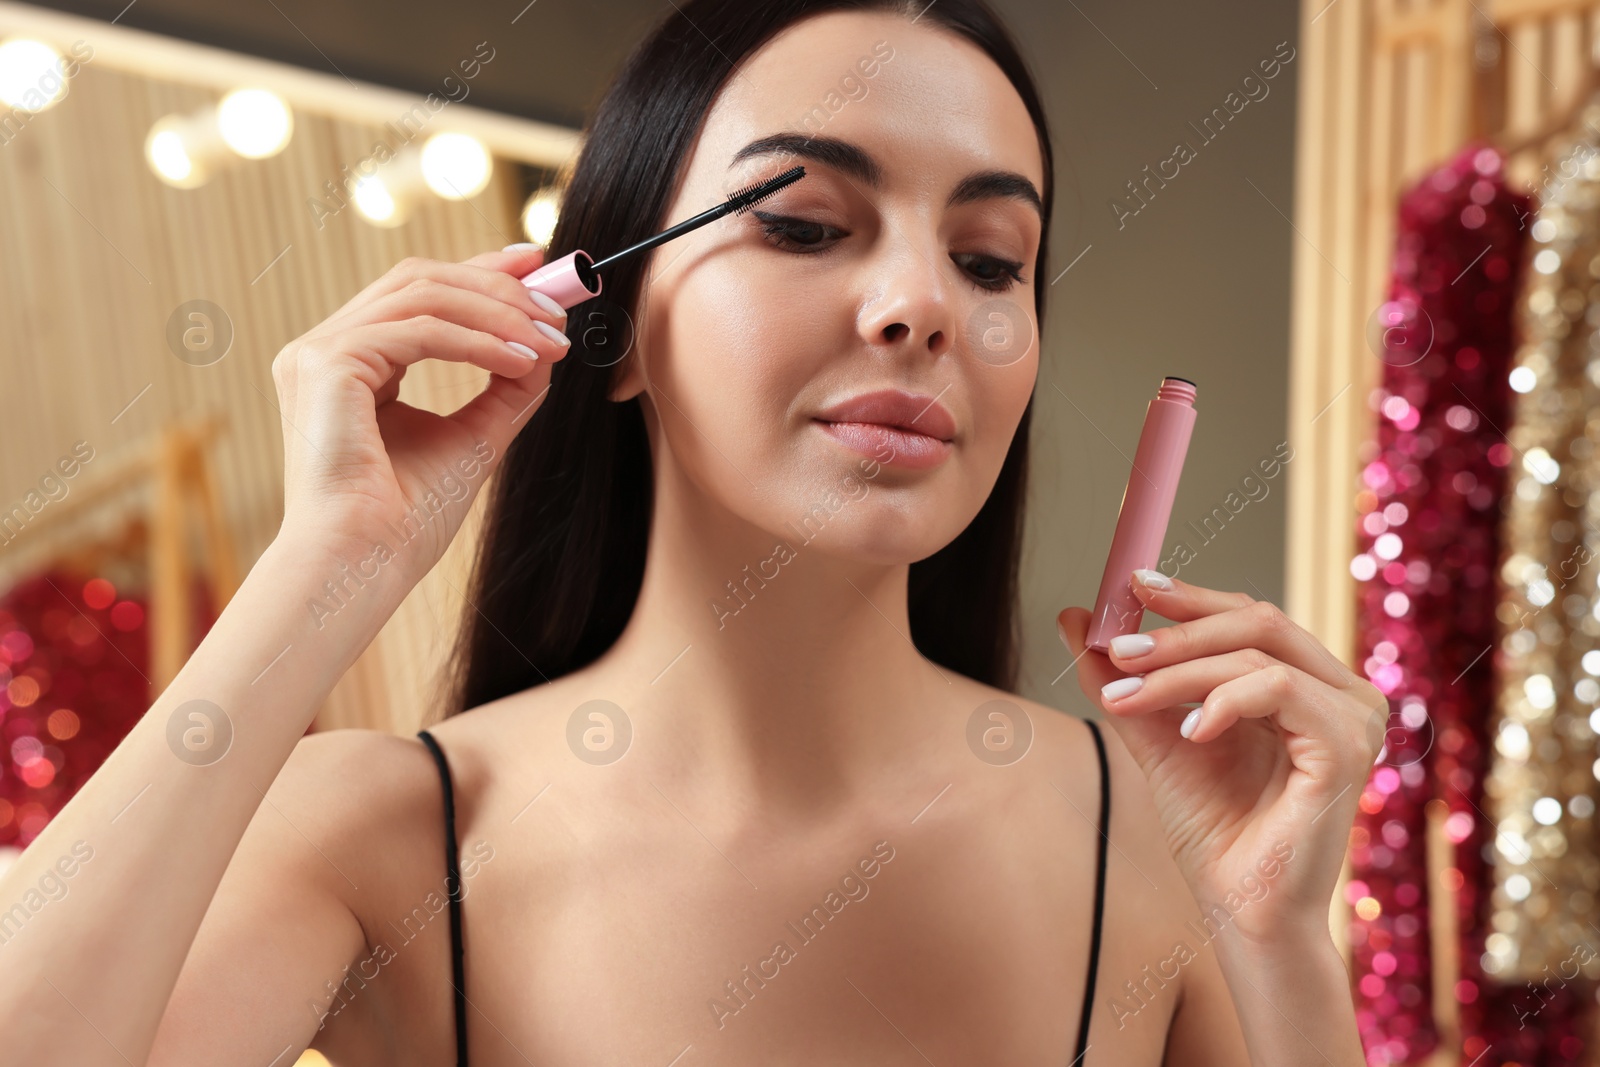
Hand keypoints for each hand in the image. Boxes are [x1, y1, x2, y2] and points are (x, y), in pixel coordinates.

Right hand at [271, 246, 569, 581]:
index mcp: (351, 363)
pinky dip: (478, 341)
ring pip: (423, 295)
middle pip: (420, 279)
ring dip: (499, 312)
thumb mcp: (473, 440)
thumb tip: (548, 346)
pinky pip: (419, 330)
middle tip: (558, 305)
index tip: (537, 266)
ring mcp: (319, 353)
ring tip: (550, 341)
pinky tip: (520, 361)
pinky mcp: (326, 364)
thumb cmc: (404, 522)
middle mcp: (326, 349)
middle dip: (497, 283)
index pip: (419, 292)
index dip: (479, 270)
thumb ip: (506, 390)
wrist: (363, 568)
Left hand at [1057, 574, 1387, 944]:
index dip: (1190, 596)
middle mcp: (1340, 692)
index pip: (1248, 616)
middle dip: (1177, 627)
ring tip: (1126, 698)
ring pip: (1257, 651)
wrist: (1242, 910)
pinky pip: (1278, 688)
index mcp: (1306, 684)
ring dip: (1181, 669)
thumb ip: (1124, 680)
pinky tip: (1189, 733)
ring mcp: (1351, 717)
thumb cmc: (1215, 831)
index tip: (1131, 586)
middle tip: (1117, 646)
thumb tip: (1076, 618)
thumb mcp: (1156, 737)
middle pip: (1257, 618)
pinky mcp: (1346, 745)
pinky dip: (1222, 700)